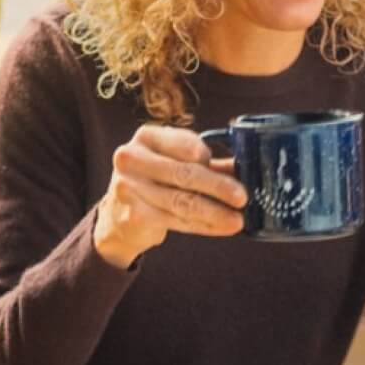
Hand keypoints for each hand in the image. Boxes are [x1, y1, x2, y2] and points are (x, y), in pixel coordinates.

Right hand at [94, 124, 247, 268]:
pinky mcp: (133, 215)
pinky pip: (177, 221)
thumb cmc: (156, 179)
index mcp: (147, 136)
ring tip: (237, 220)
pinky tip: (221, 227)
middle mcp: (132, 158)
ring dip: (214, 212)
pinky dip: (204, 226)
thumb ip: (207, 163)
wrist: (118, 212)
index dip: (209, 158)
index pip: (185, 145)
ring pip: (181, 201)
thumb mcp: (175, 162)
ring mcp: (128, 188)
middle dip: (218, 187)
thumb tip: (246, 168)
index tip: (232, 169)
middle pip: (183, 173)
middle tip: (242, 197)